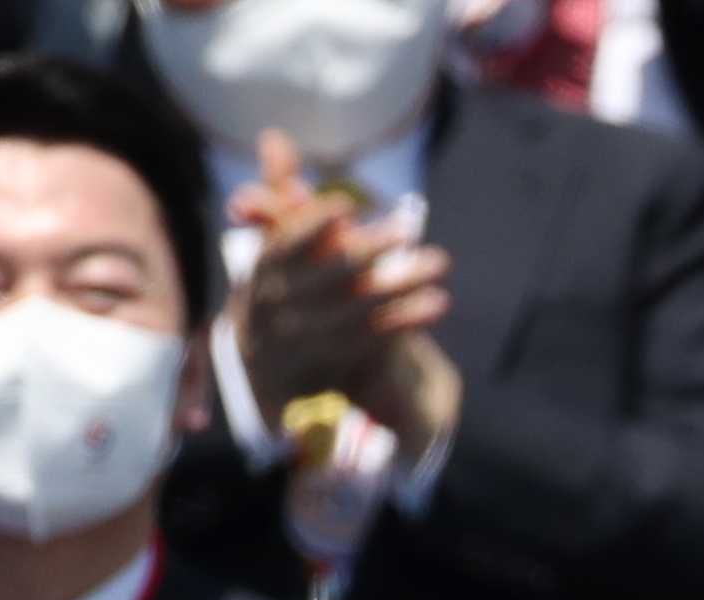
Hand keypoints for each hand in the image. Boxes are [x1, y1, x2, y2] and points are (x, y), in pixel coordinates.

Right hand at [229, 129, 458, 444]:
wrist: (264, 359)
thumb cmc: (279, 280)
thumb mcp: (274, 238)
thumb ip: (280, 190)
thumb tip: (274, 136)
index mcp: (267, 264)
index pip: (286, 243)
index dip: (313, 224)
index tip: (346, 206)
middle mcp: (283, 301)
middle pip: (331, 274)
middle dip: (370, 249)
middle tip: (408, 227)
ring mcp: (308, 334)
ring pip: (359, 307)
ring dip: (402, 285)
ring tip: (440, 263)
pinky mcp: (335, 359)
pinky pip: (375, 338)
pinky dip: (406, 319)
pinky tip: (437, 302)